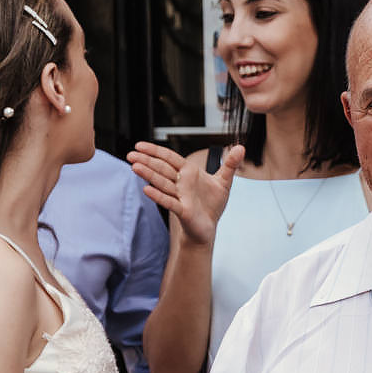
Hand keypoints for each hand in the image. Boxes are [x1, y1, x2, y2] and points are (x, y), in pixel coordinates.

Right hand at [127, 143, 244, 245]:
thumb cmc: (212, 204)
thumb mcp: (224, 181)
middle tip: (130, 154)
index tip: (140, 145)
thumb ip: (230, 164)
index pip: (170, 158)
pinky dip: (158, 196)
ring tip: (134, 167)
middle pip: (162, 169)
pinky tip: (146, 190)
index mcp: (189, 173)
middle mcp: (181, 183)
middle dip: (147, 161)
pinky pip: (169, 201)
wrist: (209, 227)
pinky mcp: (182, 210)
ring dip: (148, 175)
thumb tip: (241, 147)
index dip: (155, 151)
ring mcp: (180, 196)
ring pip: (162, 183)